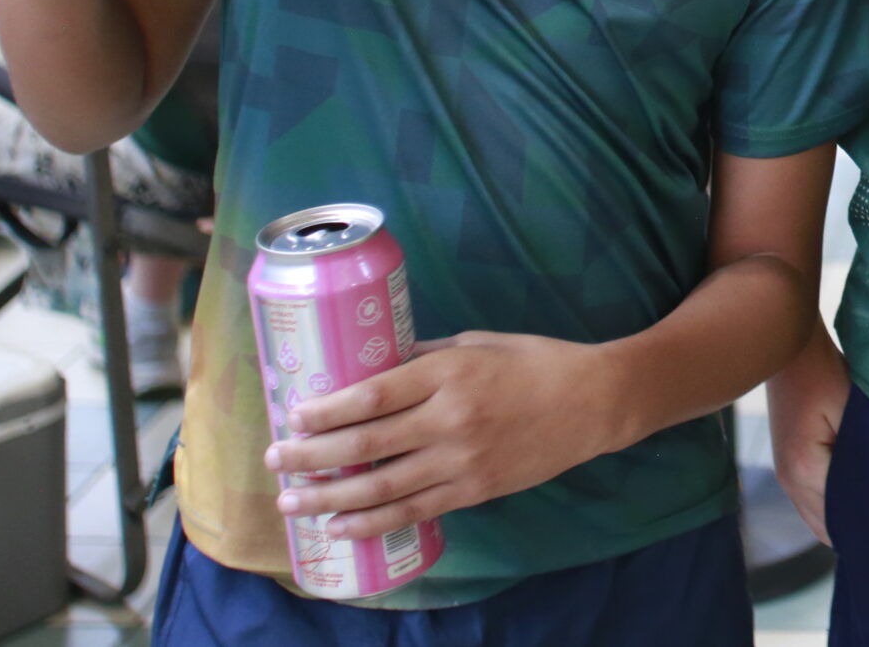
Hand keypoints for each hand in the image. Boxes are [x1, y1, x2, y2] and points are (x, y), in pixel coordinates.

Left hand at [267, 331, 627, 540]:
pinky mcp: (474, 490)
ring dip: (328, 496)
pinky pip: (413, 511)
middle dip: (311, 455)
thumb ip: (426, 354)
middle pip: (366, 443)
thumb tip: (374, 364)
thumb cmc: (536, 361)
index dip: (327, 410)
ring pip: (381, 485)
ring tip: (289, 502)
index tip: (292, 415)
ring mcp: (462, 459)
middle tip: (273, 459)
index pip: (373, 395)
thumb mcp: (478, 342)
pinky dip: (372, 522)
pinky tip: (339, 526)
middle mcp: (450, 418)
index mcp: (450, 372)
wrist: (594, 402)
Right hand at [767, 333, 849, 543]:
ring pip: (818, 520)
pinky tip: (863, 499)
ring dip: (845, 520)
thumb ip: (867, 452)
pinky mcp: (788, 466)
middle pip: (828, 529)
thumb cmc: (823, 370)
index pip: (842, 520)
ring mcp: (785, 475)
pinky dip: (834, 507)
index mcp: (805, 470)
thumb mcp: (852, 409)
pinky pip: (812, 503)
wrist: (787, 345)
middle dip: (861, 531)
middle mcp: (789, 481)